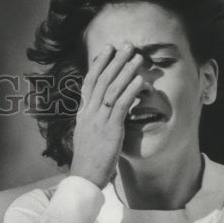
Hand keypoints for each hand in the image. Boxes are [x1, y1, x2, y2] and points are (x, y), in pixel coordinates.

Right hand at [71, 42, 147, 187]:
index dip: (98, 65)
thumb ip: (95, 122)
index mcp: (83, 115)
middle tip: (127, 45)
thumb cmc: (89, 160)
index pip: (89, 83)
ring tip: (137, 57)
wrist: (84, 176)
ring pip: (111, 89)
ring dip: (125, 71)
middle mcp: (89, 114)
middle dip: (114, 61)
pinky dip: (130, 91)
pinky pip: (120, 105)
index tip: (107, 50)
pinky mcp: (110, 129)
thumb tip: (105, 113)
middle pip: (101, 81)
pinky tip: (140, 81)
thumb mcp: (88, 136)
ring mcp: (98, 120)